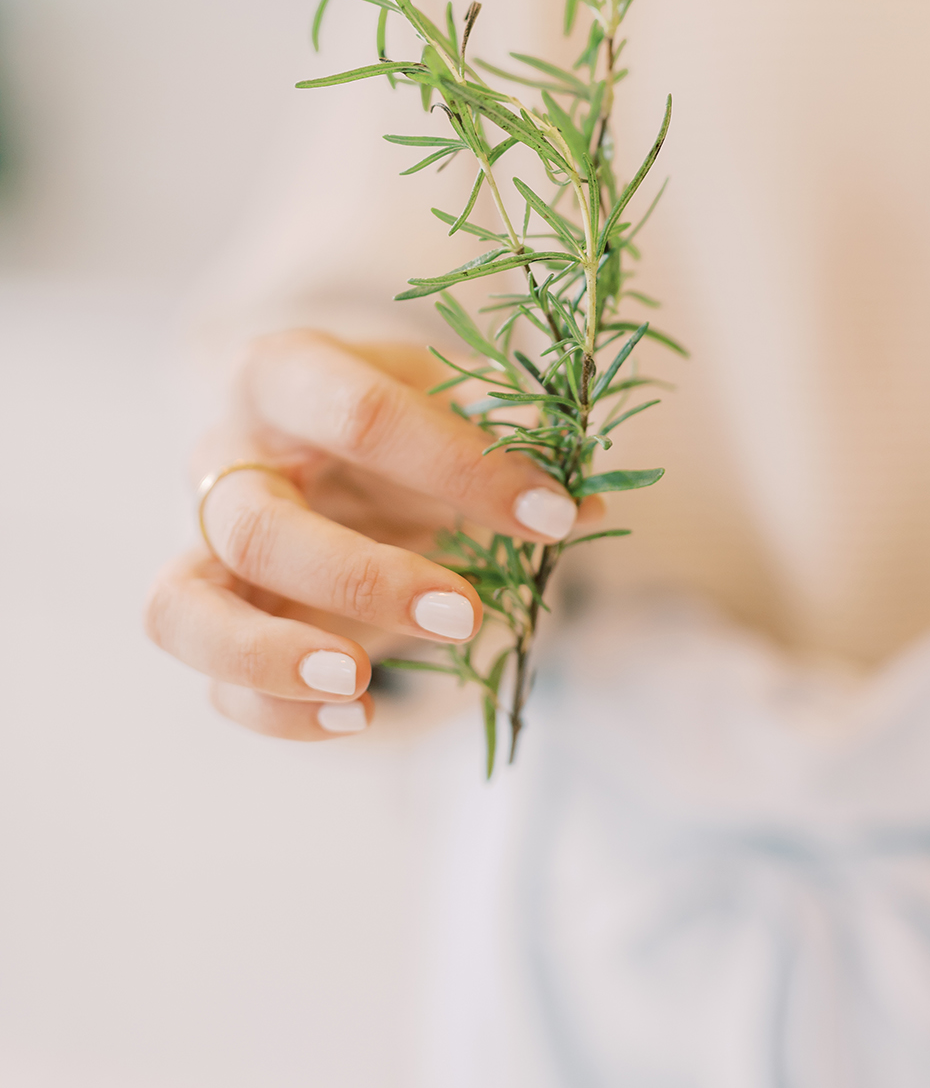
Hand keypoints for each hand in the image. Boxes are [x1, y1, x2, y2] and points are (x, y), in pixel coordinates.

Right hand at [145, 330, 591, 740]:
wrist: (328, 435)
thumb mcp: (450, 394)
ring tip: (360, 681)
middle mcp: (225, 457)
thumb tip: (588, 501)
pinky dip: (278, 713)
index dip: (460, 467)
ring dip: (271, 656)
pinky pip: (212, 683)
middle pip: (258, 525)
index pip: (358, 414)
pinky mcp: (209, 619)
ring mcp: (203, 544)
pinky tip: (359, 714)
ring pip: (183, 610)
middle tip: (466, 613)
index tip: (553, 514)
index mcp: (287, 373)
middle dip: (365, 577)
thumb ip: (511, 437)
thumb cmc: (398, 412)